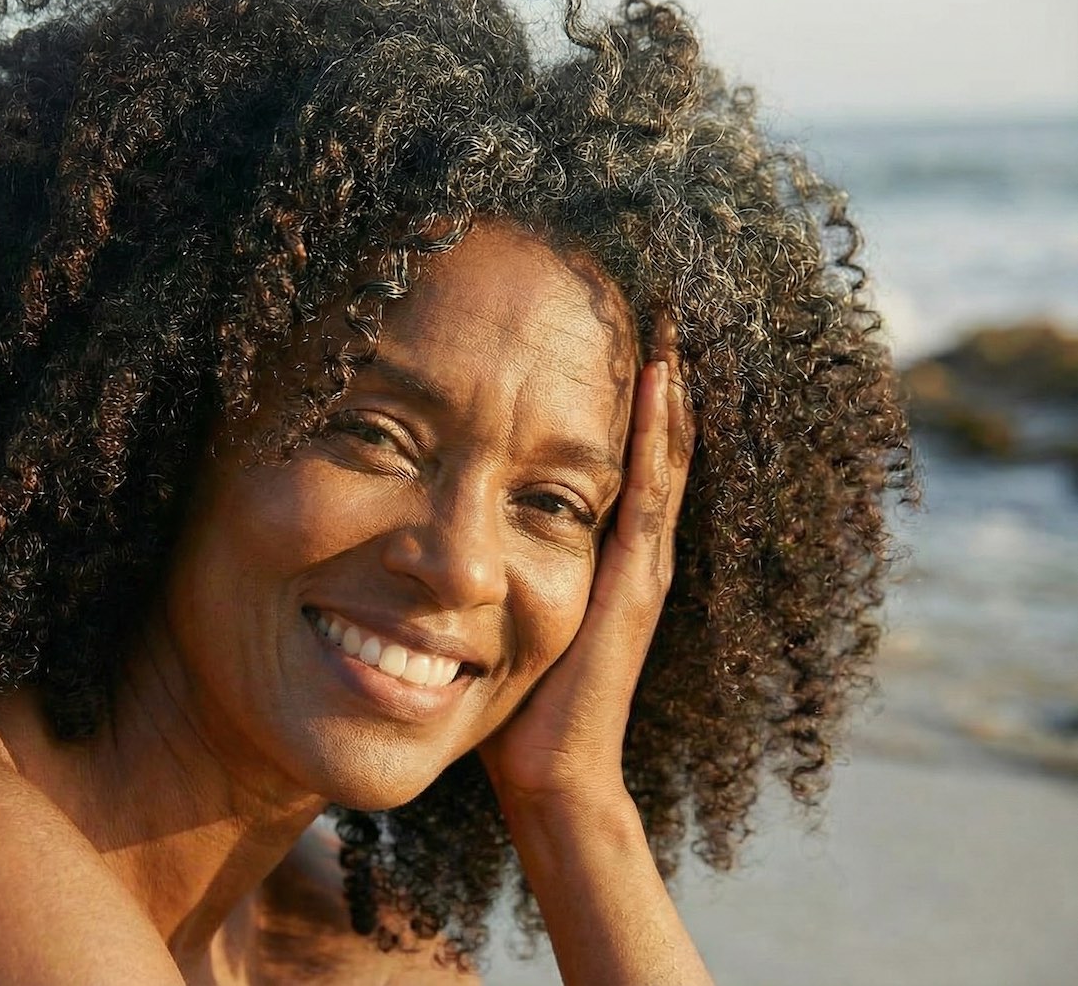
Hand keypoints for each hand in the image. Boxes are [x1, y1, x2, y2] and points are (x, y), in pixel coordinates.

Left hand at [479, 324, 693, 809]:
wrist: (547, 772)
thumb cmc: (504, 699)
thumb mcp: (488, 611)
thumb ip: (474, 563)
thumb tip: (414, 526)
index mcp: (593, 551)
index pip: (612, 455)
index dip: (613, 396)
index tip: (599, 330)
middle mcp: (629, 549)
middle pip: (649, 444)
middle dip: (648, 376)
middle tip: (648, 303)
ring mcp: (638, 563)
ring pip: (659, 456)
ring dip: (662, 388)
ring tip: (662, 321)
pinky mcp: (635, 582)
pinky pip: (651, 490)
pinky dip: (658, 434)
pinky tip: (660, 381)